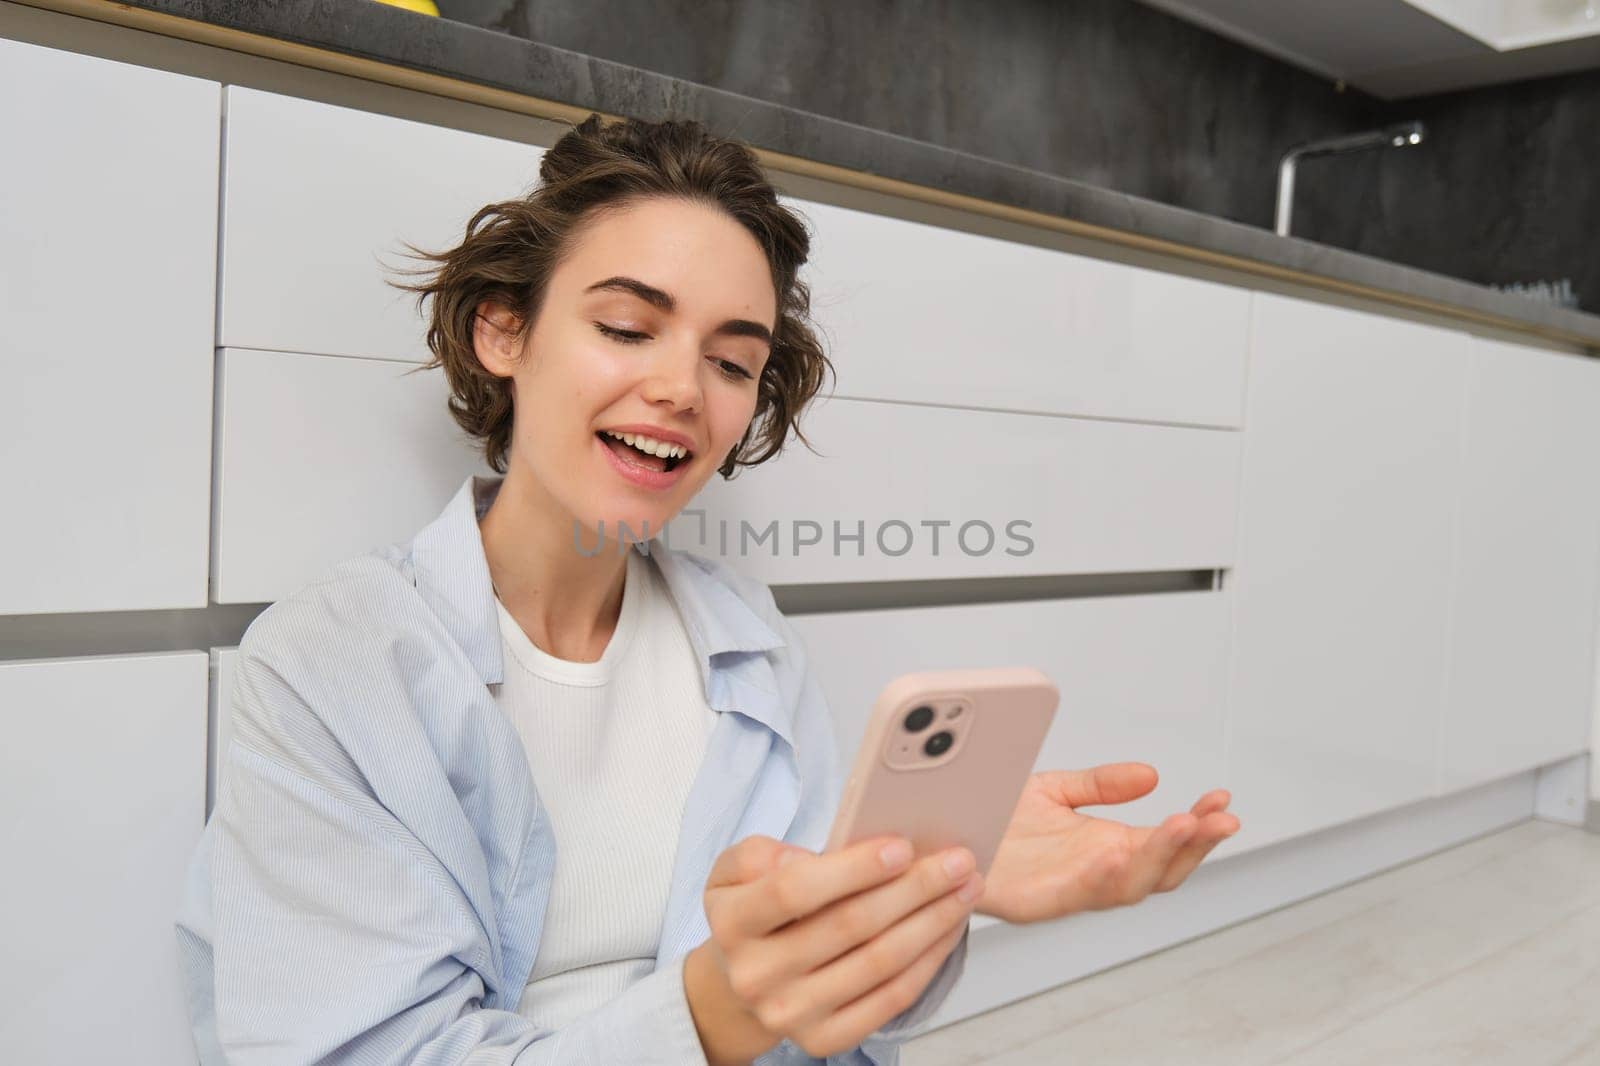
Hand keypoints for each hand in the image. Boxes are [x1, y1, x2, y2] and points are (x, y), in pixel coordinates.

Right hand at [684, 833, 978, 1063]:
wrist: (739, 982)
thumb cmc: (752, 911)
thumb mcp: (734, 870)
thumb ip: (760, 854)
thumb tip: (811, 858)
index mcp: (733, 924)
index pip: (794, 890)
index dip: (852, 869)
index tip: (903, 846)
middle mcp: (758, 975)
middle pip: (850, 926)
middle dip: (915, 888)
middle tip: (958, 861)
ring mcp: (792, 1013)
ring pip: (879, 963)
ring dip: (933, 922)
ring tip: (965, 889)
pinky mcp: (825, 1039)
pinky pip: (890, 998)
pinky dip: (928, 961)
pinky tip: (948, 929)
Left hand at [977, 763, 1239, 923]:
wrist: (940, 837)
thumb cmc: (995, 820)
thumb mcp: (1055, 791)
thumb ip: (1101, 784)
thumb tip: (1150, 775)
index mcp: (1108, 846)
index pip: (1167, 841)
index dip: (1198, 825)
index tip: (1221, 799)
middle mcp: (1095, 871)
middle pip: (1162, 870)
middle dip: (1195, 845)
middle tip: (1219, 818)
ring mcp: (1069, 889)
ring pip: (1128, 886)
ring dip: (1158, 857)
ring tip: (1183, 826)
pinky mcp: (1035, 903)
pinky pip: (1075, 896)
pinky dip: (1100, 879)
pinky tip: (1116, 856)